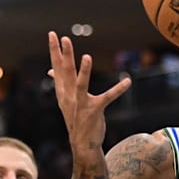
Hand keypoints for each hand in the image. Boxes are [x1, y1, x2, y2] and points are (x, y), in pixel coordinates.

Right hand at [48, 32, 130, 153]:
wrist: (82, 144)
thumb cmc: (77, 119)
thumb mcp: (66, 101)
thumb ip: (61, 83)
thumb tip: (50, 70)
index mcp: (63, 92)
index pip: (57, 67)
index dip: (54, 51)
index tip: (52, 34)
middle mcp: (69, 97)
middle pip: (66, 72)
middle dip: (64, 54)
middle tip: (64, 38)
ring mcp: (81, 104)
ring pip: (81, 84)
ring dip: (84, 71)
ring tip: (86, 57)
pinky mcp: (94, 111)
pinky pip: (107, 98)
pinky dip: (118, 89)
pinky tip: (127, 82)